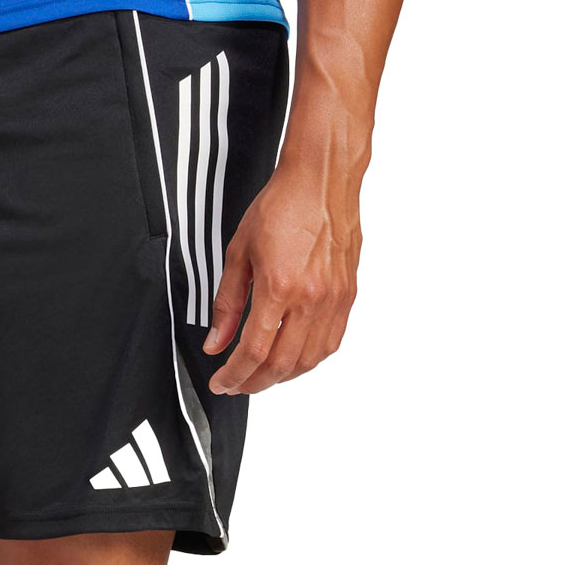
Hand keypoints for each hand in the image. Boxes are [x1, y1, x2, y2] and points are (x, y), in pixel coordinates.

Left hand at [204, 164, 359, 394]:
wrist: (322, 181)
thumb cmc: (281, 207)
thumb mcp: (238, 254)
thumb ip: (226, 304)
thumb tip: (216, 342)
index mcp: (279, 287)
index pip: (254, 351)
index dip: (235, 375)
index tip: (222, 382)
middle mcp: (311, 298)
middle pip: (282, 364)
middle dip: (255, 383)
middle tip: (237, 384)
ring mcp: (334, 299)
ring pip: (309, 360)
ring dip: (282, 376)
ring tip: (262, 375)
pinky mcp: (347, 295)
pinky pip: (330, 343)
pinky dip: (309, 360)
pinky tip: (292, 358)